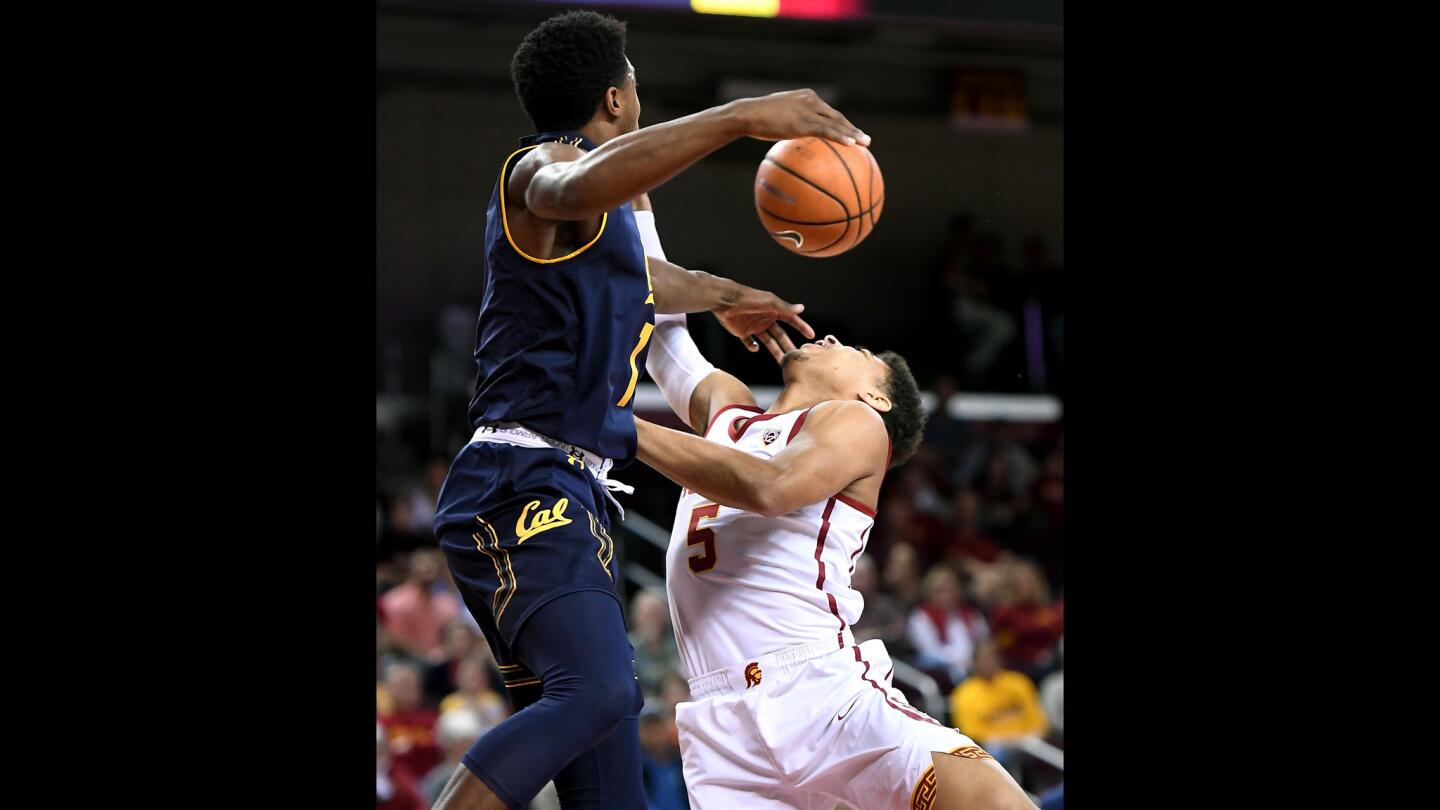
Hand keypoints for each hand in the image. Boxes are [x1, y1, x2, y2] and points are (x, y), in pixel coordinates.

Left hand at [713, 286, 814, 362]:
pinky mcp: (742, 332)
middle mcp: (765, 319)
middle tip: (796, 357)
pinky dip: (753, 347)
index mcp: (774, 310)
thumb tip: (802, 308)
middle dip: (788, 345)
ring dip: (775, 351)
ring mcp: (754, 326)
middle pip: (780, 335)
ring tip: (782, 362)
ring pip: (768, 342)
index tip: (811, 336)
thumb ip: (785, 308)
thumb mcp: (769, 302)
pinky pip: (750, 343)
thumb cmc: (749, 298)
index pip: (791, 320)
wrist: (726, 300)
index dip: (801, 327)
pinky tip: (756, 349)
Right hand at [732, 89, 870, 146]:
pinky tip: (851, 145)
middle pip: (837, 117)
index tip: (852, 132)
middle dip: (853, 129)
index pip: (829, 111)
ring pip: (836, 123)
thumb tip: (789, 130)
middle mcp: (811, 100)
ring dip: (853, 134)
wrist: (747, 113)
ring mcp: (808, 111)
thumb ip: (788, 119)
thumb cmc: (757, 117)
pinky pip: (826, 131)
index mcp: (807, 96)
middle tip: (866, 140)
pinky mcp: (803, 123)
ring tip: (866, 143)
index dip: (842, 123)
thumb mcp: (777, 114)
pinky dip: (841, 137)